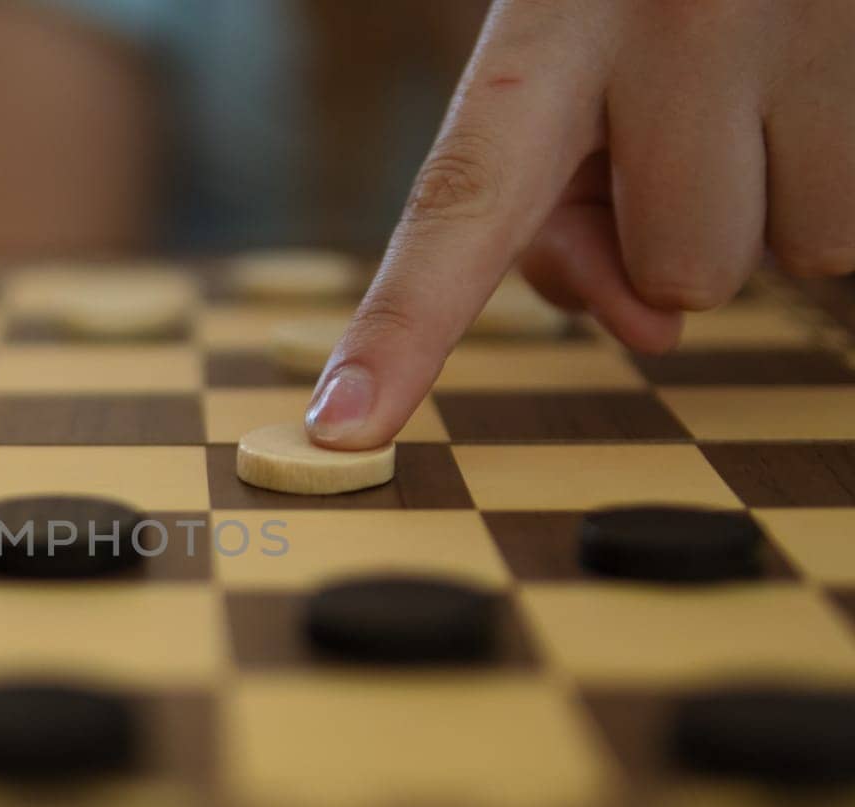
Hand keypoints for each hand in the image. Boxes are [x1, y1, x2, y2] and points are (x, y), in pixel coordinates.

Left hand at [306, 0, 854, 448]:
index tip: (341, 426)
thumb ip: (568, 211)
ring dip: (782, 200)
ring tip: (758, 87)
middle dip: (685, 228)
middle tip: (692, 118)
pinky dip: (840, 175)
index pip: (462, 201)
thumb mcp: (573, 65)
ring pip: (800, 253)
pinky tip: (812, 86)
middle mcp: (681, 19)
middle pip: (683, 278)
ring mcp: (810, 24)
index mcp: (553, 24)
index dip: (402, 328)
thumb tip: (653, 338)